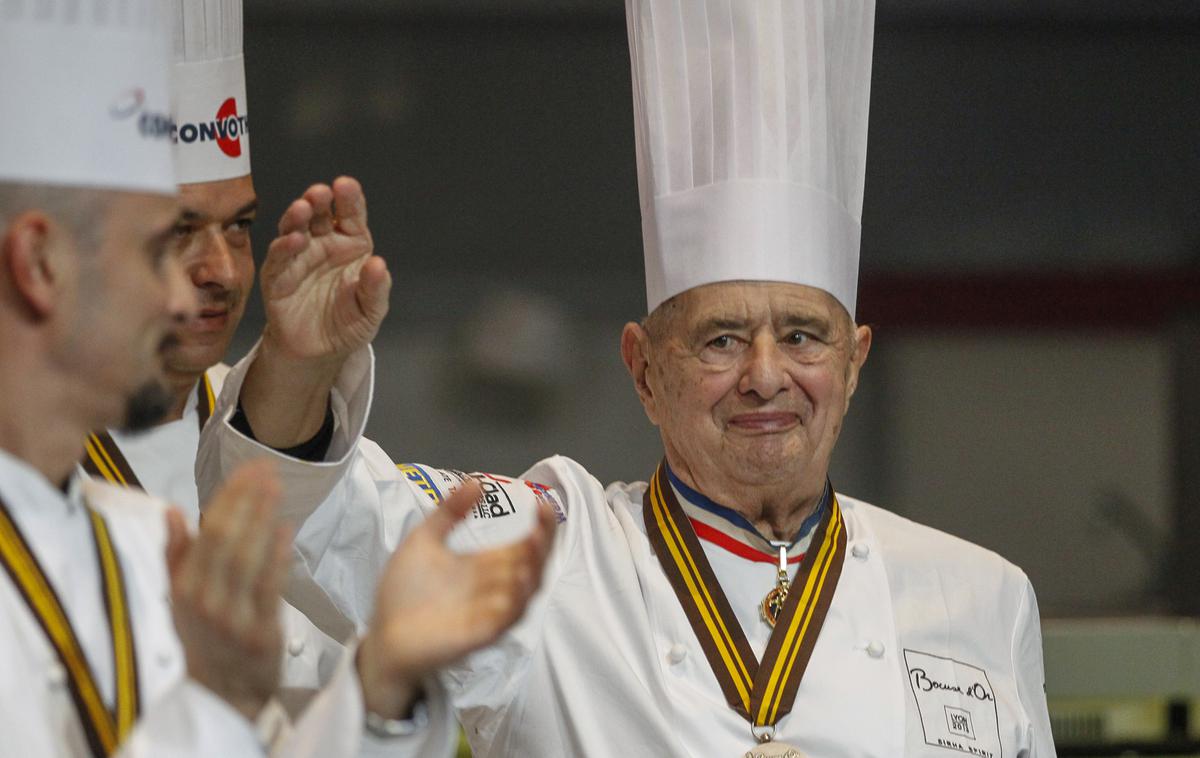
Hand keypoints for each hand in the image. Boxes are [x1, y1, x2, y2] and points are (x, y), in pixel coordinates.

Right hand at [165, 459, 289, 721]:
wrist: (224, 692)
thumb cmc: (204, 637)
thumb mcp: (180, 597)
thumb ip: (176, 553)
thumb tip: (171, 509)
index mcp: (183, 588)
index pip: (206, 531)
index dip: (229, 496)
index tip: (249, 468)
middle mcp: (204, 601)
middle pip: (226, 540)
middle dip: (248, 499)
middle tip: (268, 468)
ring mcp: (232, 618)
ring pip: (247, 560)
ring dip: (263, 519)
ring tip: (278, 488)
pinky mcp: (261, 633)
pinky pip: (269, 588)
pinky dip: (277, 556)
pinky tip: (286, 530)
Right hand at [242, 176, 389, 446]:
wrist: (319, 351)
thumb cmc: (348, 323)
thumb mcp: (371, 310)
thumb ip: (376, 289)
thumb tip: (379, 265)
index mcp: (351, 244)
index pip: (350, 215)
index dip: (349, 200)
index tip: (347, 185)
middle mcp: (323, 244)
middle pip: (320, 215)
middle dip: (319, 201)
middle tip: (321, 192)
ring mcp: (298, 258)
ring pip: (295, 229)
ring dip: (297, 217)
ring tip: (304, 207)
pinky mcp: (277, 277)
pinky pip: (279, 259)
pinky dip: (285, 248)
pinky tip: (294, 240)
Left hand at [356, 479, 556, 717]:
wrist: (383, 633)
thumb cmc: (406, 591)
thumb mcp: (425, 541)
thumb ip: (450, 512)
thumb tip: (476, 481)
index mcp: (486, 565)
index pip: (524, 545)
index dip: (540, 527)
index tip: (542, 503)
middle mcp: (494, 587)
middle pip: (533, 566)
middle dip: (542, 545)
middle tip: (539, 525)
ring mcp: (489, 612)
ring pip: (525, 593)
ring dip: (533, 571)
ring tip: (532, 546)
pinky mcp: (478, 635)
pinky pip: (505, 620)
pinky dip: (515, 603)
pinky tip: (516, 584)